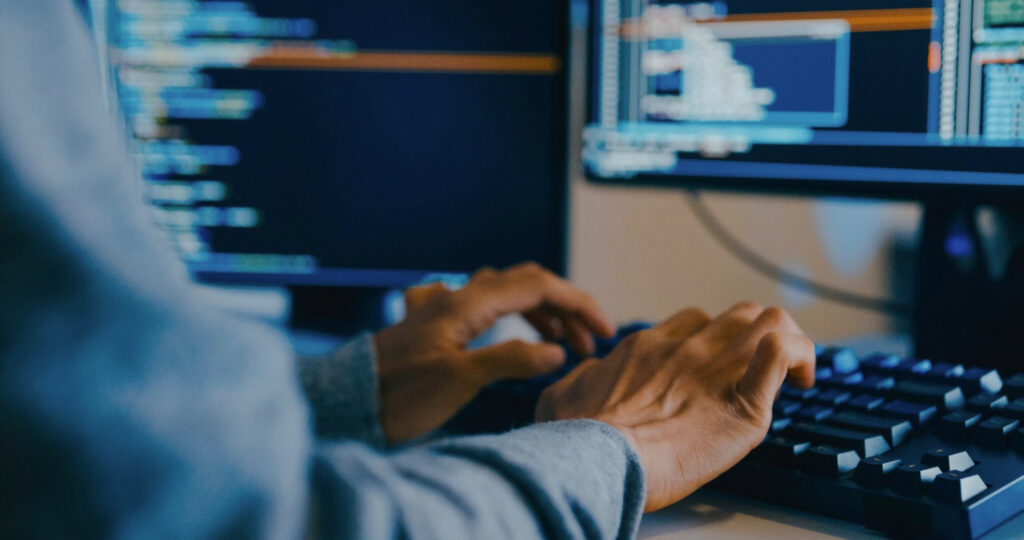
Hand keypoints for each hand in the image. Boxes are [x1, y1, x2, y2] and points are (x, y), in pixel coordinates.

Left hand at [374, 263, 615, 443]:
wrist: (345, 404)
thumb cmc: (397, 395)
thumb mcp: (460, 379)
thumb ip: (510, 359)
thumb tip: (557, 350)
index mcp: (467, 303)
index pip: (537, 286)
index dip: (578, 304)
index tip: (605, 331)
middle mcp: (455, 297)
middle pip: (524, 284)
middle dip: (563, 309)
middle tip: (589, 343)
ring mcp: (440, 309)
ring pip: (503, 295)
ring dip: (538, 315)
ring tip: (561, 345)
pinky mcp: (430, 326)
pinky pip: (479, 307)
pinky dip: (508, 318)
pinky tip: (508, 332)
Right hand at [536, 302, 814, 511]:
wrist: (596, 458)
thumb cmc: (576, 436)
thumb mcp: (561, 395)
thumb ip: (581, 379)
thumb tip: (587, 376)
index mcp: (647, 348)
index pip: (694, 321)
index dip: (713, 338)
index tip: (717, 364)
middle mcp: (685, 350)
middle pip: (737, 315)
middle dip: (756, 335)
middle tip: (760, 366)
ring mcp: (715, 371)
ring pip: (769, 321)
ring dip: (788, 339)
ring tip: (794, 372)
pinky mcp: (743, 404)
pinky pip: (782, 355)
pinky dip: (799, 358)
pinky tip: (802, 380)